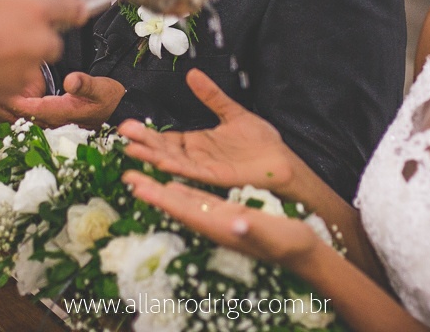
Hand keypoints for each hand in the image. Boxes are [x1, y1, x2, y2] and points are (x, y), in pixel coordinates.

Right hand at [0, 0, 86, 115]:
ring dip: (18, 62)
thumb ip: (11, 6)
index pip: (71, 8)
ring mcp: (31, 67)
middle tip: (6, 38)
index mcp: (35, 9)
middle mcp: (40, 39)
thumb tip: (16, 11)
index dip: (74, 11)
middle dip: (34, 42)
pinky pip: (18, 83)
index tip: (79, 12)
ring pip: (33, 65)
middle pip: (51, 42)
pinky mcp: (18, 89)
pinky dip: (5, 78)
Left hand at [7, 72, 125, 128]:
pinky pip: (23, 117)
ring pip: (17, 118)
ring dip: (2, 107)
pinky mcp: (47, 121)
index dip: (9, 99)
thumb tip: (70, 81)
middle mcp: (49, 122)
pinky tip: (6, 95)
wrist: (116, 109)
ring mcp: (47, 124)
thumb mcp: (101, 88)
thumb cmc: (108, 97)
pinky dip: (11, 108)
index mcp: (59, 113)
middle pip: (16, 117)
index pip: (26, 109)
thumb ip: (85, 84)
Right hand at [118, 70, 297, 193]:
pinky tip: (160, 163)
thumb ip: (212, 96)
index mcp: (196, 143)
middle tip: (123, 132)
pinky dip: (176, 169)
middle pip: (163, 150)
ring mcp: (204, 169)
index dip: (147, 134)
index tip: (127, 126)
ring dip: (152, 156)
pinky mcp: (216, 177)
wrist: (282, 160)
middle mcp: (196, 158)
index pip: (165, 139)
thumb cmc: (260, 141)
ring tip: (132, 149)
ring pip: (173, 163)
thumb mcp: (232, 112)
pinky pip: (192, 173)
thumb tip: (192, 74)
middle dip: (143, 142)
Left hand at [123, 171, 318, 270]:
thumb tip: (237, 220)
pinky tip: (173, 184)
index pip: (184, 210)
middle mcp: (213, 223)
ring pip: (184, 201)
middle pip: (175, 205)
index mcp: (220, 226)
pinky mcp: (226, 215)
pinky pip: (198, 200)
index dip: (161, 198)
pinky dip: (182, 190)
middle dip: (152, 191)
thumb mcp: (272, 235)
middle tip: (127, 176)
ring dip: (162, 189)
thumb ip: (253, 228)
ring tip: (141, 177)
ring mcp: (218, 220)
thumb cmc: (288, 244)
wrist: (302, 253)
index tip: (139, 187)